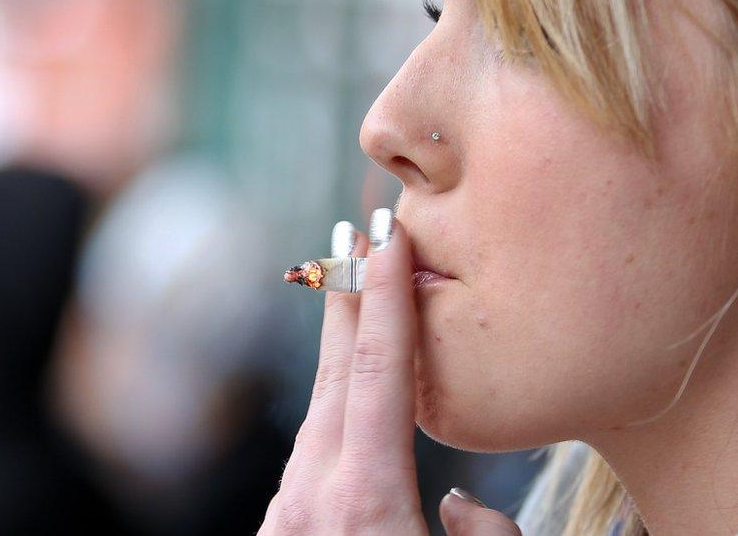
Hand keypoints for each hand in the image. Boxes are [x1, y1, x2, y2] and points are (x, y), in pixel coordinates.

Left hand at [259, 209, 520, 534]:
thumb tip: (459, 499)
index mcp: (367, 499)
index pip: (379, 371)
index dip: (385, 294)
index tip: (387, 233)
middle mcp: (315, 493)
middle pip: (336, 370)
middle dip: (349, 293)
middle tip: (355, 230)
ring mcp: (286, 509)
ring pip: (321, 410)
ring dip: (340, 349)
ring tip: (352, 299)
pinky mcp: (278, 529)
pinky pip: (312, 451)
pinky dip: (333, 407)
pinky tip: (346, 400)